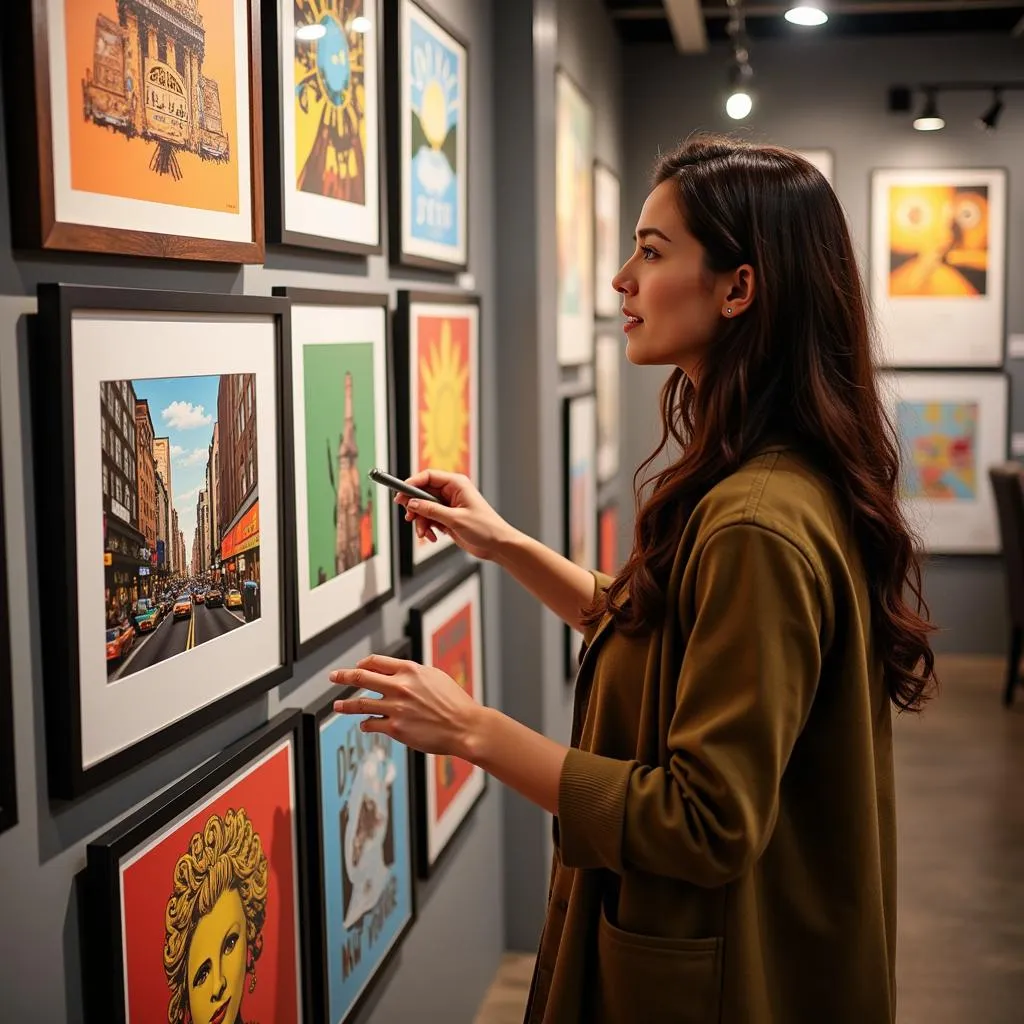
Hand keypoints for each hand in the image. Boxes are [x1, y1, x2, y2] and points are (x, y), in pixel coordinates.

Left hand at [331, 652, 483, 758]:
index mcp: (410, 670)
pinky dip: (365, 723)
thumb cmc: (455, 703)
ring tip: (338, 705)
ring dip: (346, 704)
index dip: (363, 664)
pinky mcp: (395, 728)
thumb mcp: (435, 677)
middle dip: (343, 676)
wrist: (465, 726)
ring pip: (360, 702)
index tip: (357, 667)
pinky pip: (371, 724)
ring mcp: (396, 708)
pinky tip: (364, 725)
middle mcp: (400, 686)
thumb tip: (399, 674)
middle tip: (333, 677)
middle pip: (361, 677)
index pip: (377, 661)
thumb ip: (414, 674)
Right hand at [394, 470, 513, 561]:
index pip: (428, 476)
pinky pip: (430, 519)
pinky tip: (433, 537)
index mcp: (456, 484)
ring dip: (421, 522)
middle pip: (422, 493)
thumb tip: (413, 503)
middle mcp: (451, 492)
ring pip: (424, 508)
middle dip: (415, 507)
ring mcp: (449, 505)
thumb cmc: (485, 528)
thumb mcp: (455, 519)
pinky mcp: (448, 518)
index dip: (412, 484)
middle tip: (409, 517)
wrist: (497, 545)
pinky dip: (428, 528)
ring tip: (425, 533)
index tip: (401, 494)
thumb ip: (432, 510)